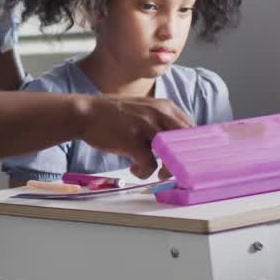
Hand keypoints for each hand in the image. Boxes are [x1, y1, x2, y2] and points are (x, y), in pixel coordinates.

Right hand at [78, 96, 193, 177]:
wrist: (86, 113)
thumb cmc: (114, 115)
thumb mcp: (144, 109)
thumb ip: (162, 121)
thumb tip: (180, 142)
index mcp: (165, 106)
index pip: (192, 129)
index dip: (192, 148)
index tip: (186, 160)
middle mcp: (159, 114)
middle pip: (187, 142)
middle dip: (185, 161)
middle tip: (176, 171)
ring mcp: (146, 126)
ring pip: (172, 155)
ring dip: (167, 170)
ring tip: (158, 173)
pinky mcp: (133, 141)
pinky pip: (150, 165)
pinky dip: (144, 172)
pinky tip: (135, 169)